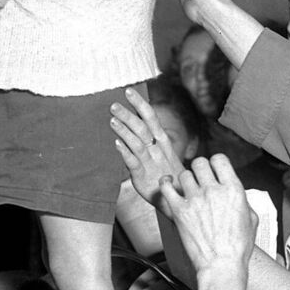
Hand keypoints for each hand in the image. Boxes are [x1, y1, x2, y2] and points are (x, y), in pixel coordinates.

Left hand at [111, 86, 185, 211]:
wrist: (177, 199)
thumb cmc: (167, 174)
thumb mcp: (163, 153)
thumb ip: (150, 139)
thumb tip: (135, 123)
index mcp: (162, 141)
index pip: (151, 117)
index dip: (139, 104)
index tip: (128, 90)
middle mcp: (157, 149)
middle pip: (142, 128)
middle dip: (128, 114)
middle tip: (113, 104)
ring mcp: (150, 162)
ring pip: (137, 143)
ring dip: (124, 131)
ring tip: (112, 120)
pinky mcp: (142, 176)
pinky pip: (133, 162)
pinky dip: (125, 152)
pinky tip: (116, 143)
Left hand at [157, 155, 255, 280]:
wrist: (222, 265)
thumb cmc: (237, 248)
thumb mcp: (252, 219)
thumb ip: (242, 201)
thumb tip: (235, 193)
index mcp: (234, 190)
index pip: (220, 160)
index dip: (215, 162)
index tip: (214, 168)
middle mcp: (213, 191)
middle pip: (200, 163)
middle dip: (200, 168)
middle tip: (200, 177)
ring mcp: (195, 199)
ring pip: (184, 174)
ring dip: (186, 180)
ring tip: (188, 189)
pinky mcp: (179, 210)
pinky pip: (166, 187)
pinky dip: (165, 182)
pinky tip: (168, 183)